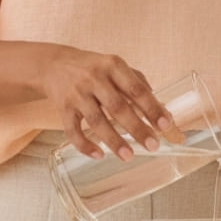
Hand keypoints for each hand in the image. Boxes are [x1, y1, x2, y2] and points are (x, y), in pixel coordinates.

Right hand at [37, 47, 173, 161]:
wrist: (54, 64)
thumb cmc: (94, 68)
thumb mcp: (115, 67)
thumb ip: (138, 84)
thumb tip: (161, 110)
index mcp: (113, 66)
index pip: (136, 89)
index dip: (152, 108)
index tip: (165, 125)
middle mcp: (94, 78)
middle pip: (117, 107)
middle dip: (137, 128)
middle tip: (153, 145)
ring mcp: (77, 94)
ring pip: (96, 121)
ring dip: (114, 140)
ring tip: (129, 156)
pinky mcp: (63, 108)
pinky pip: (73, 130)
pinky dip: (84, 145)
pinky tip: (98, 155)